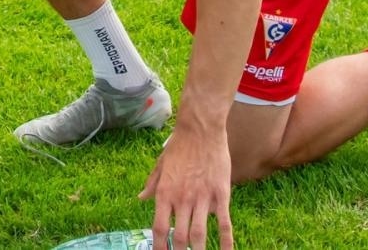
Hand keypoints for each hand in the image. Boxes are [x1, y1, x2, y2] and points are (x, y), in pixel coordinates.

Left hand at [139, 124, 234, 249]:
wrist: (200, 129)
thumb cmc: (180, 145)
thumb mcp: (161, 164)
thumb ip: (152, 184)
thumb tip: (141, 198)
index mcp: (164, 193)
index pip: (160, 229)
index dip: (159, 247)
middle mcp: (181, 199)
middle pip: (179, 237)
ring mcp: (202, 198)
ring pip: (199, 234)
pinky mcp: (220, 195)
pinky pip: (224, 223)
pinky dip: (226, 242)